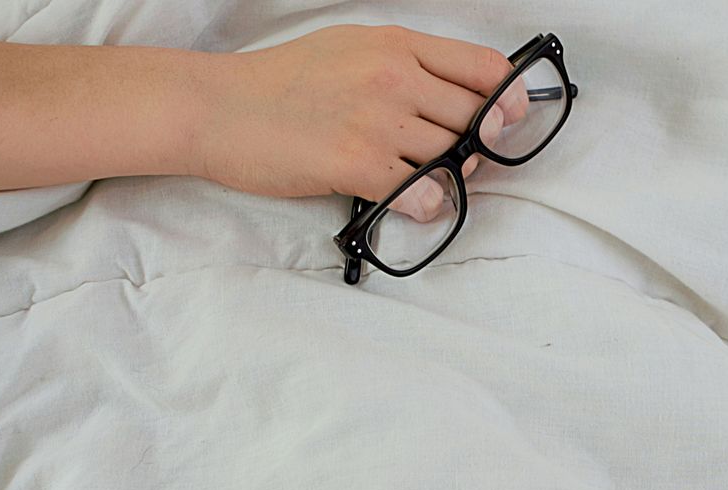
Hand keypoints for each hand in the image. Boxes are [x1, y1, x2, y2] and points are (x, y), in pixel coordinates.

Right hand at [190, 25, 528, 220]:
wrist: (218, 107)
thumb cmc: (279, 82)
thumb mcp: (349, 48)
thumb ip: (403, 67)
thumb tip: (452, 96)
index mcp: (396, 45)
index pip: (483, 68)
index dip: (508, 98)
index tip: (510, 118)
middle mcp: (394, 77)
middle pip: (476, 118)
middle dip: (478, 146)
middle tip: (459, 160)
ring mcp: (377, 120)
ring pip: (453, 157)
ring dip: (452, 178)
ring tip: (426, 181)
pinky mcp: (356, 163)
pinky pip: (423, 192)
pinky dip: (428, 204)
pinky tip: (412, 202)